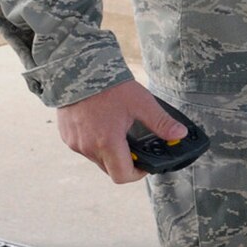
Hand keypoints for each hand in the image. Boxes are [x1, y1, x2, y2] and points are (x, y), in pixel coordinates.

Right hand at [57, 77, 188, 183]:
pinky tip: (103, 128)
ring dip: (110, 154)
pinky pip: (84, 148)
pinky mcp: (67, 136)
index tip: (146, 164)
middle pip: (110, 169)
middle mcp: (88, 147)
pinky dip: (95, 144)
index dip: (137, 173)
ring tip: (120, 134)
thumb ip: (161, 122)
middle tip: (136, 148)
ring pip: (96, 160)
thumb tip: (179, 135)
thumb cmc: (111, 87)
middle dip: (125, 163)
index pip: (122, 175)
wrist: (80, 71)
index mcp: (107, 142)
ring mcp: (75, 143)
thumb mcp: (142, 103)